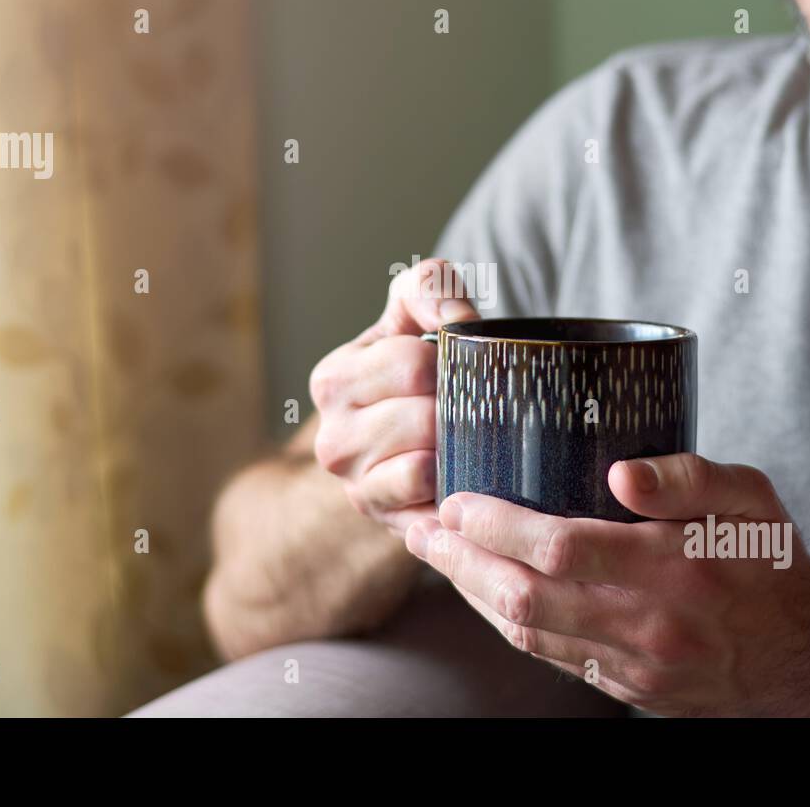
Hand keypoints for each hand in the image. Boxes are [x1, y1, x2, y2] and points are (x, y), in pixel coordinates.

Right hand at [310, 258, 477, 536]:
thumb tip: (459, 320)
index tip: (468, 363)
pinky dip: (453, 487)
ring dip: (460, 448)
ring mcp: (355, 486)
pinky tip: (465, 474)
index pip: (412, 365)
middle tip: (477, 405)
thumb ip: (430, 287)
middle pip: (424, 416)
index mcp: (333, 380)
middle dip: (460, 408)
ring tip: (471, 436)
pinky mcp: (385, 522)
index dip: (455, 361)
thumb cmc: (417, 366)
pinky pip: (428, 503)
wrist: (417, 432)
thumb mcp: (416, 311)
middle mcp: (332, 438)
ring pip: (426, 461)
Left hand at [403, 453, 809, 715]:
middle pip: (526, 596)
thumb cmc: (770, 563)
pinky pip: (548, 656)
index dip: (497, 525)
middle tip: (422, 527)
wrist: (806, 659)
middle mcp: (647, 622)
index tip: (458, 498)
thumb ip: (689, 476)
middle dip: (462, 560)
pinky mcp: (626, 687)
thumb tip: (620, 473)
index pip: (561, 547)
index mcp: (674, 567)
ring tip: (435, 554)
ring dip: (471, 593)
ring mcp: (633, 663)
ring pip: (527, 632)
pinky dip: (504, 622)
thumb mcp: (750, 499)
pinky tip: (482, 591)